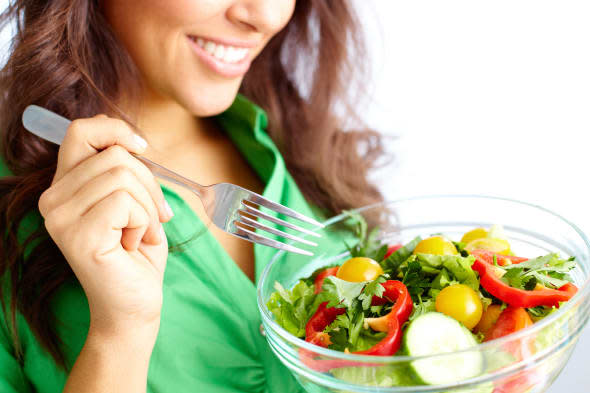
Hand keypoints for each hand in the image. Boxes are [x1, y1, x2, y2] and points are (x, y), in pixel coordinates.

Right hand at [38, 115, 172, 339]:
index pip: (80, 131)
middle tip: (156, 216)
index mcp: (64, 187)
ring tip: (142, 233)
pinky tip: (136, 244)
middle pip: (114, 154)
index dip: (116, 129)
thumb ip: (124, 170)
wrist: (134, 304)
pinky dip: (145, 222)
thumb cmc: (137, 252)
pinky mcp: (78, 235)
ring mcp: (61, 218)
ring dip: (149, 206)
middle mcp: (53, 200)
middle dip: (149, 183)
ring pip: (123, 176)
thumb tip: (134, 141)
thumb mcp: (133, 201)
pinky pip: (125, 202)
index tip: (143, 147)